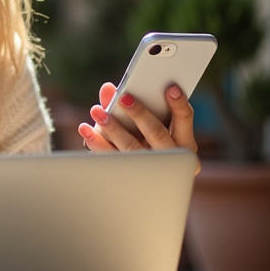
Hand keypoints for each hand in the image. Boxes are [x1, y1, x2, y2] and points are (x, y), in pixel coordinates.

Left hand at [78, 83, 199, 170]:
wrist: (141, 181)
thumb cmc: (145, 142)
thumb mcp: (148, 125)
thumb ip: (133, 103)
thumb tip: (108, 89)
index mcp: (183, 142)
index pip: (184, 120)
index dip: (179, 104)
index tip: (171, 89)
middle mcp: (169, 157)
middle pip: (157, 133)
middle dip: (140, 114)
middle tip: (124, 98)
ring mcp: (148, 169)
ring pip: (131, 147)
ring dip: (113, 127)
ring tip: (98, 112)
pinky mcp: (126, 175)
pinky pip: (110, 159)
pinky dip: (96, 143)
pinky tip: (85, 129)